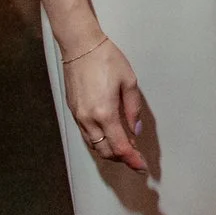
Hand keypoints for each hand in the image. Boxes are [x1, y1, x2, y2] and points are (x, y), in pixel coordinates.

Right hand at [61, 33, 146, 172]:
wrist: (81, 47)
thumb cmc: (107, 60)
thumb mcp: (129, 81)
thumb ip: (133, 108)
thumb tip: (135, 130)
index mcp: (104, 113)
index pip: (120, 147)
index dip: (132, 159)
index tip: (142, 167)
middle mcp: (88, 119)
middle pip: (105, 151)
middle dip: (122, 159)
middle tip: (136, 159)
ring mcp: (78, 117)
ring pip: (94, 145)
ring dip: (110, 152)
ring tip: (126, 150)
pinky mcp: (73, 112)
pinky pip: (87, 135)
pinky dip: (99, 141)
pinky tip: (110, 137)